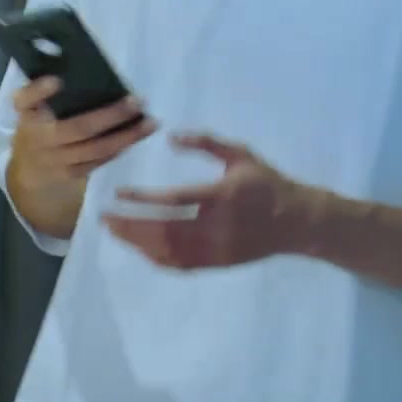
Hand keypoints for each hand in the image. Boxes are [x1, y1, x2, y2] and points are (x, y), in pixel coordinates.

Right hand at [7, 76, 157, 194]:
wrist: (28, 171)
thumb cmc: (38, 124)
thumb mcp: (34, 107)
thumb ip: (50, 92)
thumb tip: (89, 65)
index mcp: (25, 112)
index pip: (24, 99)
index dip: (39, 91)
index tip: (57, 80)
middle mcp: (37, 137)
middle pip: (77, 127)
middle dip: (111, 115)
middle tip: (138, 101)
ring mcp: (54, 159)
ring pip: (94, 149)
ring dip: (126, 136)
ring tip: (150, 123)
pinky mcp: (69, 174)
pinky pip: (98, 162)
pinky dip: (119, 148)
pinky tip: (136, 137)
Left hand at [101, 133, 321, 269]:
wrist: (297, 222)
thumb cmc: (266, 183)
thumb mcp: (240, 154)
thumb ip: (206, 142)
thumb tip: (171, 136)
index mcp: (221, 195)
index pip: (174, 200)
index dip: (143, 199)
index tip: (118, 193)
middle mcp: (216, 227)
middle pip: (163, 231)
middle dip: (130, 225)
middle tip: (104, 217)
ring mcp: (216, 249)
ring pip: (168, 252)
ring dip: (138, 243)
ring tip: (115, 231)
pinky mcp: (218, 263)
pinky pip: (180, 265)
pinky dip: (155, 257)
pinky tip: (139, 247)